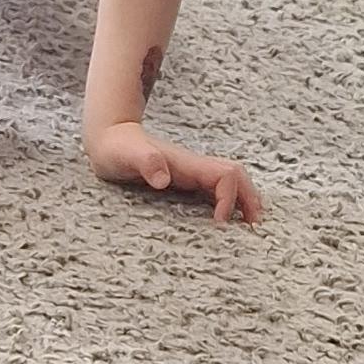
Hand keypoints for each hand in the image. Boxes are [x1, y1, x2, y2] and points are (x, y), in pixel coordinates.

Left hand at [85, 121, 262, 221]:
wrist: (109, 136)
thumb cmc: (116, 148)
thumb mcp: (125, 156)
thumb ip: (145, 162)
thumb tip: (163, 178)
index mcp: (187, 164)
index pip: (225, 176)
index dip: (229, 198)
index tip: (219, 223)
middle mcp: (195, 167)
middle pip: (237, 176)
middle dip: (250, 198)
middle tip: (254, 227)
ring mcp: (192, 173)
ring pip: (231, 182)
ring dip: (245, 201)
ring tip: (250, 226)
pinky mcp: (186, 180)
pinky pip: (217, 190)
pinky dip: (230, 203)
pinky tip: (228, 221)